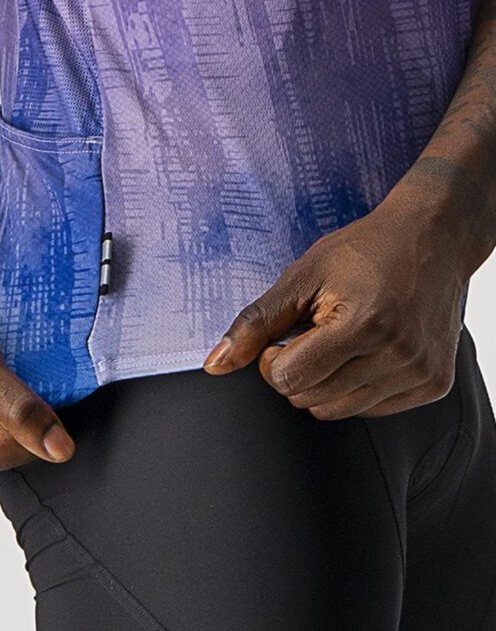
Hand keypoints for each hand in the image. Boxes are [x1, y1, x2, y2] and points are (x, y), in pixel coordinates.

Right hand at [0, 287, 75, 490]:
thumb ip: (20, 410)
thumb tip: (61, 450)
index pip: (25, 451)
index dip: (37, 414)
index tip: (25, 380)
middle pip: (21, 447)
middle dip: (25, 410)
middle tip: (5, 375)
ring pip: (16, 436)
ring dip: (18, 405)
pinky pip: (5, 427)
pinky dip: (9, 403)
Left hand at [202, 194, 464, 419]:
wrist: (433, 238)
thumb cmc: (364, 250)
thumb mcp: (302, 276)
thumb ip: (256, 323)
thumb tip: (215, 364)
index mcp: (362, 324)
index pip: (289, 379)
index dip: (274, 358)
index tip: (288, 332)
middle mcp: (397, 354)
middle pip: (310, 400)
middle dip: (298, 369)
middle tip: (316, 330)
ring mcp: (419, 372)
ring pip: (339, 410)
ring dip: (326, 381)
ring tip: (342, 338)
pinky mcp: (434, 384)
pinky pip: (372, 409)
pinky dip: (357, 387)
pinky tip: (367, 350)